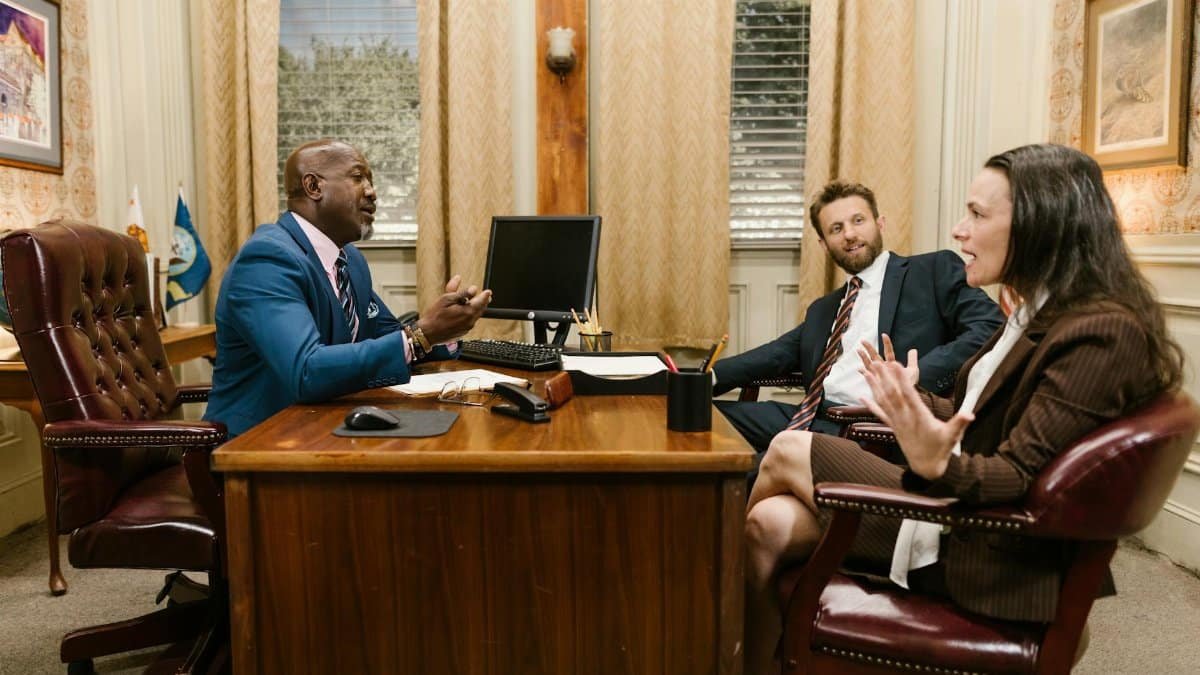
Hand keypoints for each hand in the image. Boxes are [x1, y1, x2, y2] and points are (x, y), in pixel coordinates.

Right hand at [417, 274, 491, 343]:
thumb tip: (473, 289)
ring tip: (476, 302)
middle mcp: (470, 321)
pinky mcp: (463, 332)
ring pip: (476, 316)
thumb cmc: (435, 316)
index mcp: (468, 312)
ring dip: (478, 308)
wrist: (428, 333)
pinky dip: (471, 315)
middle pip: (481, 309)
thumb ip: (462, 293)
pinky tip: (466, 312)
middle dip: (484, 302)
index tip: (488, 291)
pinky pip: (471, 322)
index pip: (481, 301)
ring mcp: (467, 328)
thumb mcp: (447, 299)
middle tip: (487, 296)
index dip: (485, 295)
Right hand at [856, 334, 918, 386]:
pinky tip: (859, 369)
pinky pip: (868, 376)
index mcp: (892, 364)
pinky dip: (863, 372)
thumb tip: (913, 349)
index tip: (884, 335)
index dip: (886, 343)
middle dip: (869, 348)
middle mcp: (884, 368)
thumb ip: (912, 360)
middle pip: (875, 356)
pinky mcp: (876, 381)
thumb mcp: (913, 370)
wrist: (906, 395)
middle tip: (863, 340)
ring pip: (869, 363)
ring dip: (864, 357)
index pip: (888, 351)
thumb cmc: (909, 384)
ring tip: (858, 350)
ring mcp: (879, 374)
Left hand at [858, 353, 970, 479]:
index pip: (909, 394)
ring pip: (884, 401)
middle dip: (885, 378)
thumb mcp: (952, 436)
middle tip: (877, 362)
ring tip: (867, 372)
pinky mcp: (894, 427)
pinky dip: (871, 405)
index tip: (896, 365)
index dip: (902, 380)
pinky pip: (880, 414)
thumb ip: (960, 423)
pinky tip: (861, 397)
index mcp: (920, 416)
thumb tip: (970, 414)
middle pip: (893, 394)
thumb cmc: (940, 449)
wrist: (926, 468)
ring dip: (875, 387)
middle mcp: (905, 418)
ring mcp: (897, 423)